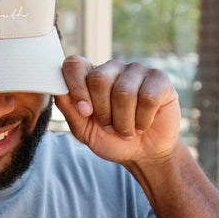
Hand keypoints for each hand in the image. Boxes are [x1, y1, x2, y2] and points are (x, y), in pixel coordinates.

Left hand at [55, 56, 180, 166]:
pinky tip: (144, 123)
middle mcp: (112, 68)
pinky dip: (143, 119)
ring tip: (127, 129)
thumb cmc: (110, 139)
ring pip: (124, 92)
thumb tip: (59, 89)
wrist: (143, 153)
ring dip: (124, 121)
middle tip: (109, 127)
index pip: (74, 64)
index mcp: (89, 76)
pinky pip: (148, 97)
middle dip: (103, 112)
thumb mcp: (83, 129)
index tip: (84, 112)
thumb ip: (69, 108)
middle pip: (98, 79)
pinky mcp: (159, 80)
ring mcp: (136, 70)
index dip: (76, 87)